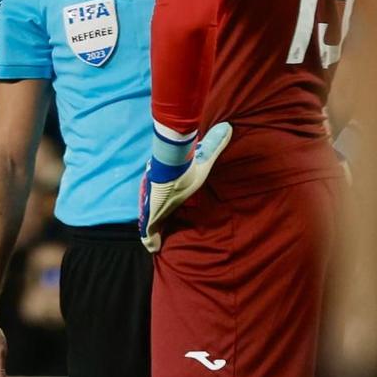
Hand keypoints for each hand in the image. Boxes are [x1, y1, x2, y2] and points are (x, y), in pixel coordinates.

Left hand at [138, 122, 231, 252]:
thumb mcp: (204, 160)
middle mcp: (159, 198)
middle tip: (157, 230)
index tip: (164, 209)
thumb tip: (227, 126)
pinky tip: (152, 249)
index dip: (163, 204)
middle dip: (155, 219)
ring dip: (153, 231)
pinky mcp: (151, 215)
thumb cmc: (186, 169)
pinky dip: (151, 240)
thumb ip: (214, 145)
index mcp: (169, 190)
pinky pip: (149, 232)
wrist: (172, 170)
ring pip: (150, 222)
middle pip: (154, 211)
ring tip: (154, 242)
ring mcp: (153, 207)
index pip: (163, 198)